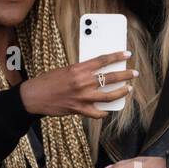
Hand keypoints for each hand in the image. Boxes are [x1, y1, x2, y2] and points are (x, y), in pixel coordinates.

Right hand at [20, 51, 134, 118]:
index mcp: (78, 69)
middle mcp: (82, 82)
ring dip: (121, 92)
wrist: (34, 97)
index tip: (127, 54)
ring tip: (128, 89)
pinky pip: (97, 113)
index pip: (102, 60)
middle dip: (125, 75)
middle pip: (109, 77)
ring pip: (108, 96)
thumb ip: (81, 71)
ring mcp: (82, 97)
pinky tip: (108, 110)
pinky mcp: (79, 110)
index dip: (117, 57)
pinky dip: (104, 112)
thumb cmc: (48, 82)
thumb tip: (97, 72)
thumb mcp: (65, 70)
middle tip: (133, 73)